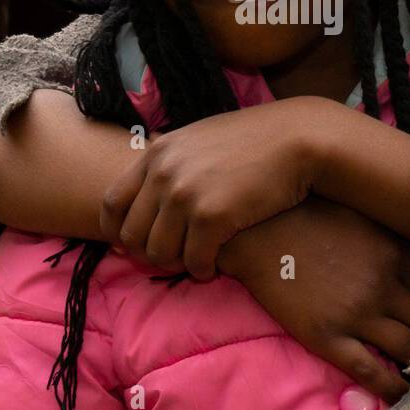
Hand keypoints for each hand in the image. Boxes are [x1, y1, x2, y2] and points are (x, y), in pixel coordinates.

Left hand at [100, 100, 329, 279]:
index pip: (112, 203)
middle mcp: (163, 173)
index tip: (134, 246)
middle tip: (174, 258)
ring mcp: (185, 194)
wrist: (297, 140)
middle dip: (150, 254)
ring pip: (159, 254)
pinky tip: (216, 265)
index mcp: (157, 153)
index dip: (118, 232)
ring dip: (177, 264)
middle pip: (132, 235)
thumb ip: (172, 162)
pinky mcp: (212, 216)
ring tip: (197, 260)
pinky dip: (203, 270)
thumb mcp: (200, 139)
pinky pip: (194, 261)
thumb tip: (150, 192)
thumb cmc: (254, 141)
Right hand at [215, 198, 409, 405]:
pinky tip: (405, 398)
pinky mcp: (328, 337)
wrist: (254, 230)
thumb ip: (388, 234)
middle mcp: (382, 286)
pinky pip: (371, 371)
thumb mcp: (358, 214)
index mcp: (392, 254)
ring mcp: (356, 314)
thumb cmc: (305, 214)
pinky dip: (394, 389)